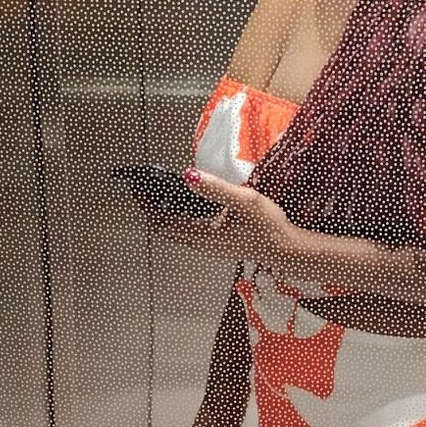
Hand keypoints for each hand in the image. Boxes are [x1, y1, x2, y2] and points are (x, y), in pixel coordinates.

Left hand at [150, 170, 297, 267]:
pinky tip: (187, 207)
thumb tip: (187, 175)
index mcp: (201, 234)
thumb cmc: (267, 226)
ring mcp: (208, 246)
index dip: (148, 206)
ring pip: (176, 233)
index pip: (162, 222)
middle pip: (165, 230)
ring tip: (161, 196)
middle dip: (152, 210)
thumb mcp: (244, 201)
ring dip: (164, 216)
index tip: (139, 189)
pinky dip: (178, 220)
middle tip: (145, 190)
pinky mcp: (217, 245)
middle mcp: (200, 244)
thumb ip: (215, 189)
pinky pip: (187, 233)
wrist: (286, 250)